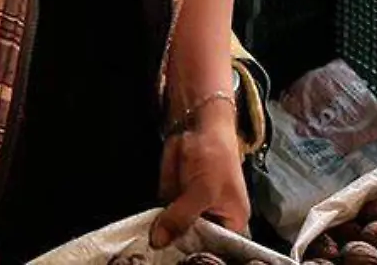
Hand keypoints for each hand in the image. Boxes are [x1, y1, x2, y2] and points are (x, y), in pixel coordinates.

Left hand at [151, 104, 249, 247]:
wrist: (197, 125)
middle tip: (159, 257)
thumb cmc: (214, 156)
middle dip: (179, 250)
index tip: (181, 260)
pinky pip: (162, 222)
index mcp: (232, 223)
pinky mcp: (173, 204)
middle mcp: (213, 222)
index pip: (219, 251)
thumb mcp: (202, 190)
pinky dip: (154, 226)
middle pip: (196, 246)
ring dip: (163, 239)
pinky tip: (144, 236)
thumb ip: (182, 217)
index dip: (201, 257)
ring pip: (175, 236)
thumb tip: (158, 241)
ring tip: (150, 251)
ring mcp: (191, 213)